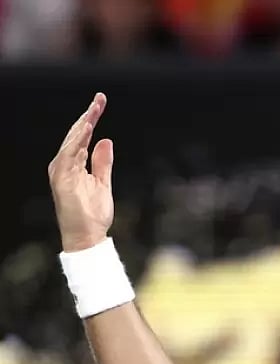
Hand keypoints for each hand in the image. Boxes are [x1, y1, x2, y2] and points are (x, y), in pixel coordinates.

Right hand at [47, 93, 113, 251]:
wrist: (87, 236)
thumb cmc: (93, 214)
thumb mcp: (103, 183)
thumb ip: (102, 162)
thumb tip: (106, 140)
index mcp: (73, 165)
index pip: (82, 137)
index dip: (91, 119)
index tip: (100, 102)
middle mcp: (64, 165)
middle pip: (76, 135)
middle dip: (88, 116)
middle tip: (100, 99)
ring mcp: (61, 171)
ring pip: (72, 141)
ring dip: (83, 125)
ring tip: (94, 109)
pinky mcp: (61, 179)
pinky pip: (69, 155)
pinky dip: (77, 141)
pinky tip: (87, 129)